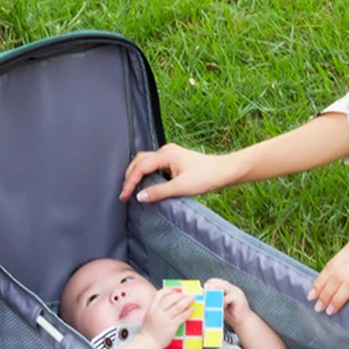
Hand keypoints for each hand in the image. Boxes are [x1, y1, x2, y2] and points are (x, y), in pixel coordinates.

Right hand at [120, 144, 235, 202]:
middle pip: (139, 161)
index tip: (124, 196)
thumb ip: (159, 192)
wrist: (224, 172)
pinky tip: (145, 184)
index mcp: (165, 154)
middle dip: (129, 176)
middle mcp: (166, 151)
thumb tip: (140, 196)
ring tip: (131, 189)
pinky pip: (154, 164)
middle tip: (124, 193)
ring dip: (136, 173)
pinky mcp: (174, 160)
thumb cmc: (206, 177)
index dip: (130, 182)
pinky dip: (145, 173)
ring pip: (146, 161)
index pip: (140, 167)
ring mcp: (170, 154)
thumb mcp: (181, 187)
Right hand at [140, 287, 194, 347]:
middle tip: (186, 294)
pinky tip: (190, 309)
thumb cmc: (150, 329)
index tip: (175, 291)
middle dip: (180, 295)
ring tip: (191, 299)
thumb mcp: (149, 315)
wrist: (149, 342)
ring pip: (178, 307)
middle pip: (171, 299)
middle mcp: (158, 312)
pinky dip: (187, 312)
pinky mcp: (171, 326)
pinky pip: (181, 317)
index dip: (168, 290)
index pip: (159, 294)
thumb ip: (157, 307)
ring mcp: (165, 319)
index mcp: (151, 308)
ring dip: (186, 301)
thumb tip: (171, 300)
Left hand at [204, 278, 250, 324]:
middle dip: (210, 287)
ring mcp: (236, 292)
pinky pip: (226, 298)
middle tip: (204, 292)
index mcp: (228, 288)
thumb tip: (203, 296)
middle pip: (219, 282)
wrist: (243, 322)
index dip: (209, 284)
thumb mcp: (220, 305)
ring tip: (209, 299)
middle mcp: (232, 288)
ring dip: (214, 294)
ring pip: (223, 288)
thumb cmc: (231, 314)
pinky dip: (221, 303)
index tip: (202, 289)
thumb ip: (214, 299)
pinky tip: (219, 308)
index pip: (217, 281)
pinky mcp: (238, 297)